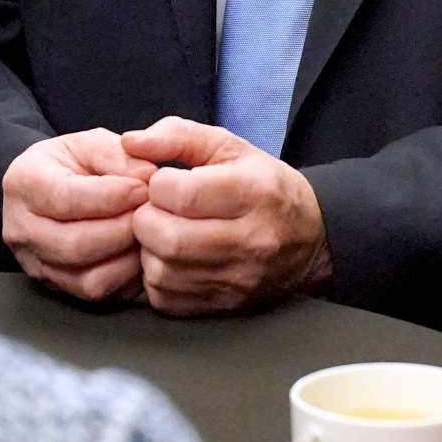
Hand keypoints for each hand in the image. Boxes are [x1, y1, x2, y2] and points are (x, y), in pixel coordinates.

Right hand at [0, 128, 156, 302]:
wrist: (47, 186)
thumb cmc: (70, 162)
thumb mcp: (90, 142)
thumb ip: (118, 155)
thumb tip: (148, 178)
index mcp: (24, 182)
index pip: (65, 199)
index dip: (111, 197)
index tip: (143, 189)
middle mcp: (21, 229)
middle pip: (73, 246)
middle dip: (122, 231)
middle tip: (151, 215)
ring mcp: (35, 263)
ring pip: (86, 280)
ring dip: (126, 260)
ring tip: (147, 235)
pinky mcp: (56, 286)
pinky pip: (96, 294)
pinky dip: (125, 278)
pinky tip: (138, 254)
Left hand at [120, 116, 330, 315]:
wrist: (311, 238)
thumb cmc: (265, 187)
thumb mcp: (230, 147)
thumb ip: (179, 136)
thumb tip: (130, 142)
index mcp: (254, 192)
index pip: (181, 194)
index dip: (157, 185)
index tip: (164, 182)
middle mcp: (250, 241)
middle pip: (168, 238)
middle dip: (146, 219)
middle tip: (155, 209)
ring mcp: (238, 279)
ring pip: (162, 271)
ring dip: (149, 249)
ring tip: (164, 231)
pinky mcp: (224, 305)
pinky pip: (166, 299)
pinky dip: (157, 277)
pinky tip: (171, 258)